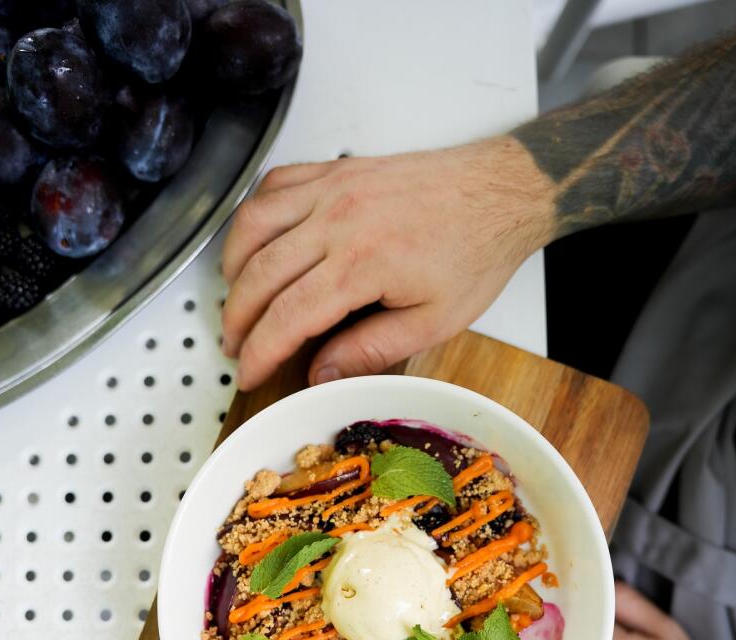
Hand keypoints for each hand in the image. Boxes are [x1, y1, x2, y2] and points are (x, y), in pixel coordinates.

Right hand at [221, 136, 553, 388]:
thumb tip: (321, 372)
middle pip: (259, 274)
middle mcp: (338, 220)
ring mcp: (334, 188)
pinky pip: (274, 185)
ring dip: (233, 266)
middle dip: (238, 318)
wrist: (502, 192)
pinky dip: (253, 216)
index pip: (288, 317)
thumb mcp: (433, 322)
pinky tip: (256, 242)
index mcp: (363, 264)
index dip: (261, 352)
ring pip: (254, 225)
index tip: (249, 372)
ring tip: (235, 299)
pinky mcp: (337, 169)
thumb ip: (371, 349)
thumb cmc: (475, 252)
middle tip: (236, 345)